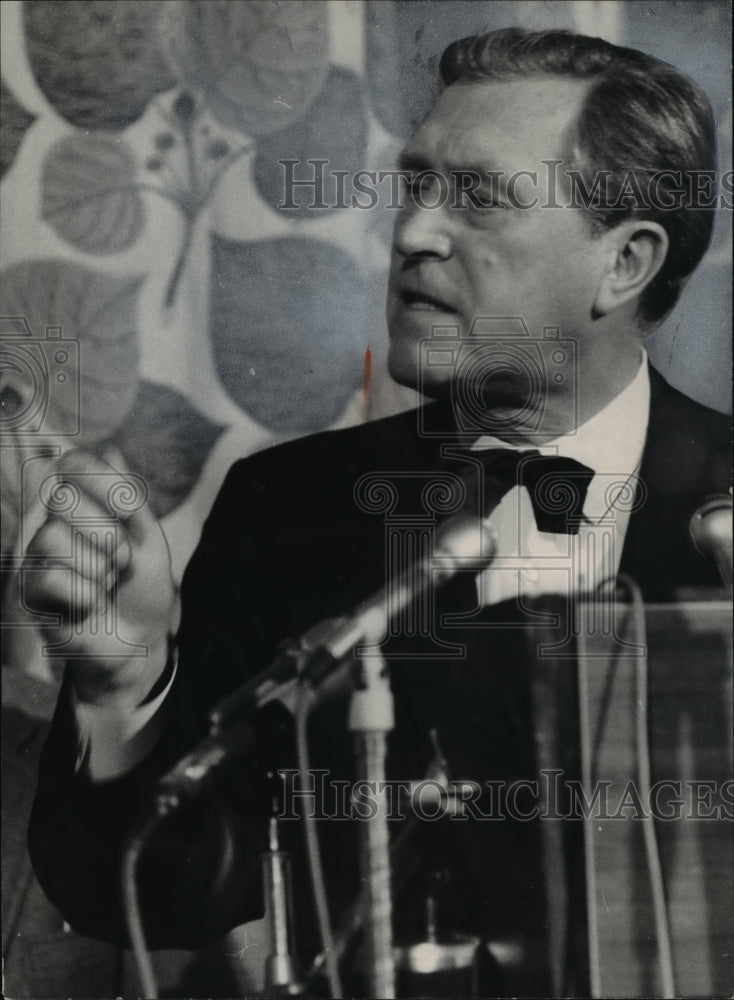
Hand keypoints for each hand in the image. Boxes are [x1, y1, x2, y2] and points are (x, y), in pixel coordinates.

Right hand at [22, 449, 178, 707]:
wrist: (141, 639)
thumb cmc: (143, 586)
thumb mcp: (148, 537)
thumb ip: (129, 497)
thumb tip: (112, 449)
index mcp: (83, 504)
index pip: (74, 464)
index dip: (106, 484)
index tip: (131, 513)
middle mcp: (53, 523)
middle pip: (62, 499)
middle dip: (106, 535)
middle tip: (119, 560)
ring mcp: (39, 557)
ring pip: (52, 537)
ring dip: (96, 566)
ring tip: (106, 583)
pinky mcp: (31, 592)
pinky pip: (48, 577)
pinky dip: (83, 593)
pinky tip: (90, 605)